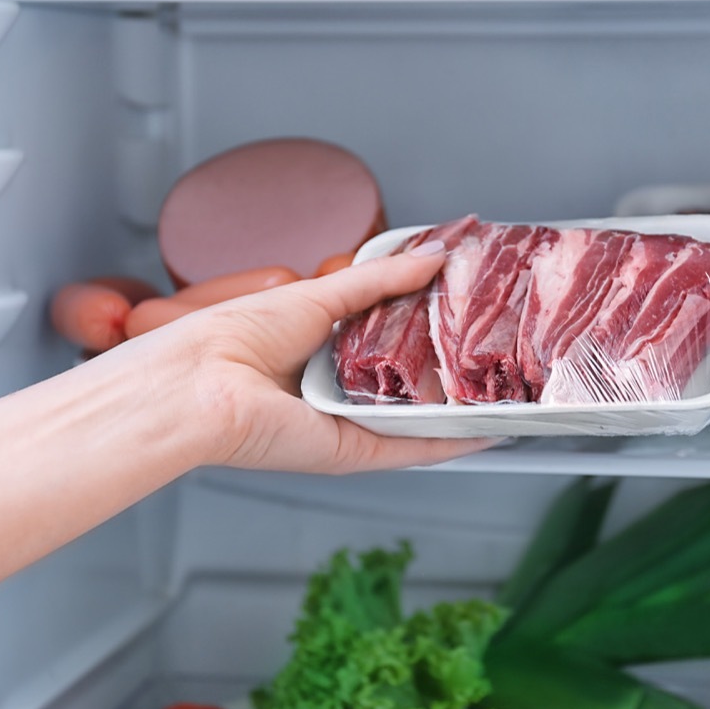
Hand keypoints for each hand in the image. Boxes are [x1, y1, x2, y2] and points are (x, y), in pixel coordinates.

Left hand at [136, 240, 493, 473]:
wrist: (202, 387)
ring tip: (506, 383)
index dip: (431, 323)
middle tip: (498, 345)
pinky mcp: (356, 453)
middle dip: (452, 365)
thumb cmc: (237, 338)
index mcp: (325, 351)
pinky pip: (414, 449)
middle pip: (409, 379)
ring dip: (461, 405)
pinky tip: (489, 428)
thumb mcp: (320, 295)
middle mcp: (339, 391)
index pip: (391, 338)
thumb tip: (433, 255)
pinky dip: (453, 441)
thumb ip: (380, 279)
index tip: (471, 305)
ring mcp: (350, 424)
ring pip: (418, 417)